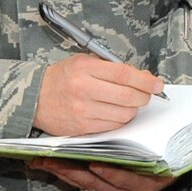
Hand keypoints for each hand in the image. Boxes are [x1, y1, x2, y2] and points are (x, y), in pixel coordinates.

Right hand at [33, 53, 164, 136]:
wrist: (34, 97)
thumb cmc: (62, 78)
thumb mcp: (84, 62)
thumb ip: (112, 68)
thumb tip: (143, 76)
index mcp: (85, 68)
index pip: (125, 75)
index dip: (146, 80)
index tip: (157, 84)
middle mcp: (84, 89)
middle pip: (128, 96)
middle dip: (144, 96)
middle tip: (146, 94)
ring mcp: (83, 110)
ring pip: (124, 114)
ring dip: (133, 109)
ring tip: (128, 103)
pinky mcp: (82, 128)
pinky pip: (113, 126)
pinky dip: (120, 120)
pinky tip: (116, 113)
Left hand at [33, 159, 184, 190]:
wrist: (168, 172)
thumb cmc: (174, 159)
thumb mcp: (191, 159)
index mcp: (147, 182)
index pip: (126, 180)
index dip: (110, 172)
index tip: (94, 162)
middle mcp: (127, 190)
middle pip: (98, 182)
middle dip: (75, 171)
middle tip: (55, 158)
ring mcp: (111, 189)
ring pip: (84, 182)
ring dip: (63, 171)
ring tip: (43, 158)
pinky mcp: (98, 184)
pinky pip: (78, 180)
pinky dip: (62, 171)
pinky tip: (45, 161)